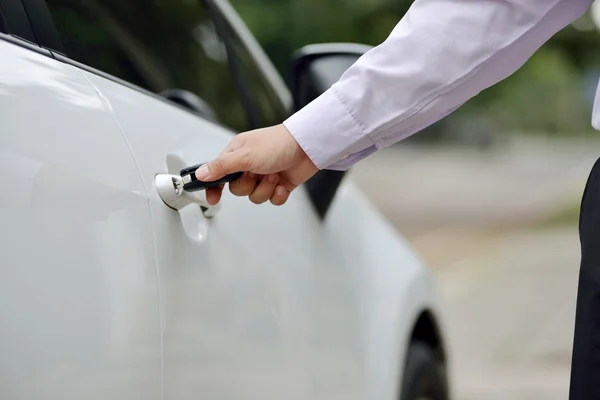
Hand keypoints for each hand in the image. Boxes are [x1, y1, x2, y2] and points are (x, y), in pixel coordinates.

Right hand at [195, 124, 318, 205]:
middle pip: (237, 190)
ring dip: (265, 189)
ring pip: (254, 196)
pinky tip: (282, 185)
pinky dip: (277, 195)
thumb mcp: (245, 156)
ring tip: (273, 176)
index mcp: (237, 154)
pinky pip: (271, 200)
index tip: (212, 199)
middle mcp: (249, 165)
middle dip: (248, 186)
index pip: (218, 173)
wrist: (307, 147)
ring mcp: (264, 175)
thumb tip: (200, 174)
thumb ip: (221, 167)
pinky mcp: (278, 184)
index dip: (214, 187)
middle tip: (256, 175)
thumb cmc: (277, 144)